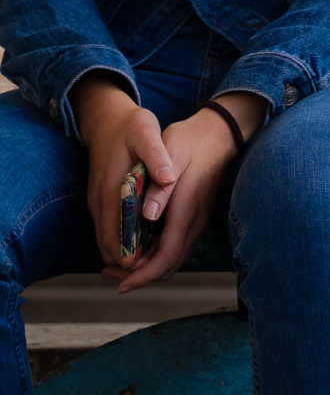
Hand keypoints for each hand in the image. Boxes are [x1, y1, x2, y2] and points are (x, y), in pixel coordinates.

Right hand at [73, 74, 174, 270]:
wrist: (106, 117)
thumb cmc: (130, 125)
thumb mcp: (146, 133)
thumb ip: (156, 156)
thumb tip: (167, 177)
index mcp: (111, 189)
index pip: (115, 235)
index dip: (129, 256)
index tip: (145, 271)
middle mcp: (99, 200)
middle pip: (108, 244)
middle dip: (125, 264)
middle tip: (148, 277)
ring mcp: (97, 199)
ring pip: (107, 238)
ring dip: (122, 255)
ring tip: (147, 268)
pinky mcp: (101, 197)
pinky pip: (108, 227)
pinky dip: (121, 241)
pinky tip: (140, 245)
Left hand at [114, 94, 265, 292]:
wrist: (219, 133)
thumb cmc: (190, 142)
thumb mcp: (172, 156)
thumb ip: (161, 189)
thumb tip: (148, 217)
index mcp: (187, 210)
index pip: (166, 257)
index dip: (143, 276)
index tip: (121, 285)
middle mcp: (195, 222)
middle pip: (169, 265)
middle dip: (140, 276)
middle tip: (109, 273)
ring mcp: (198, 220)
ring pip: (173, 258)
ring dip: (147, 266)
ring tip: (117, 262)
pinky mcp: (196, 216)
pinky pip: (175, 246)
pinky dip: (155, 254)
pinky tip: (137, 244)